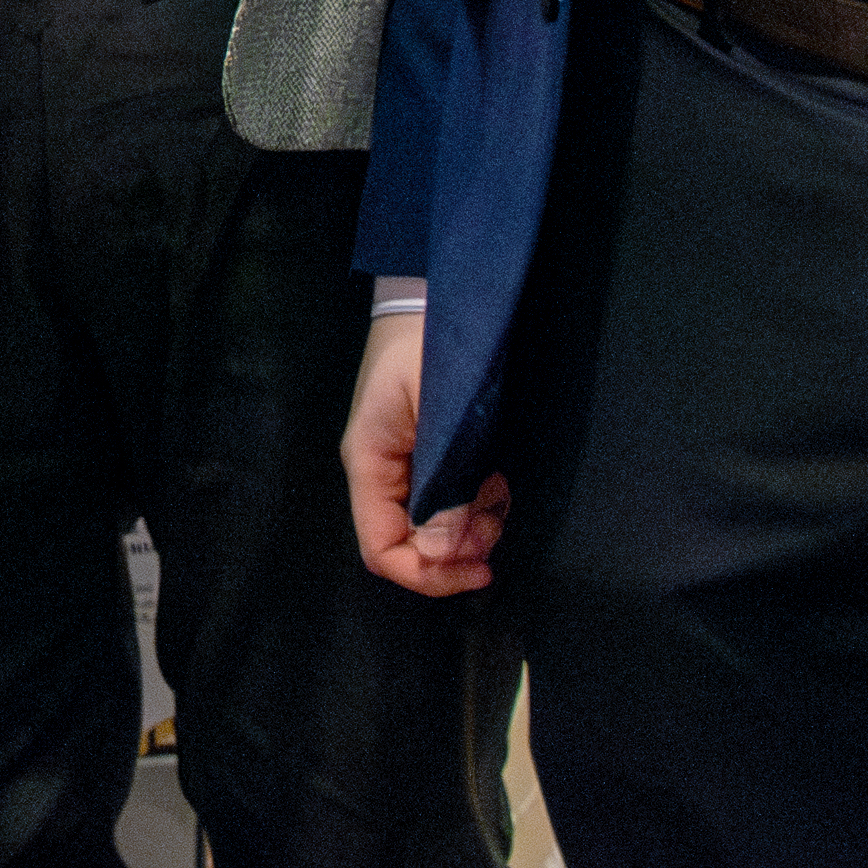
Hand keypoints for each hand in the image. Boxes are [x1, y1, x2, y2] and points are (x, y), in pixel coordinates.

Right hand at [340, 303, 506, 597]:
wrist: (434, 294)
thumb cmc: (428, 345)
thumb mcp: (438, 413)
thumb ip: (442, 483)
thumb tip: (444, 551)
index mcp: (370, 463)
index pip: (381, 548)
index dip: (426, 573)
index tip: (479, 569)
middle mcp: (382, 472)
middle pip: (410, 543)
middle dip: (456, 548)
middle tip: (495, 522)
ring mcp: (405, 463)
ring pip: (434, 526)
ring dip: (470, 526)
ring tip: (497, 495)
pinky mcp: (429, 453)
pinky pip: (449, 499)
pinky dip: (476, 503)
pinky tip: (494, 480)